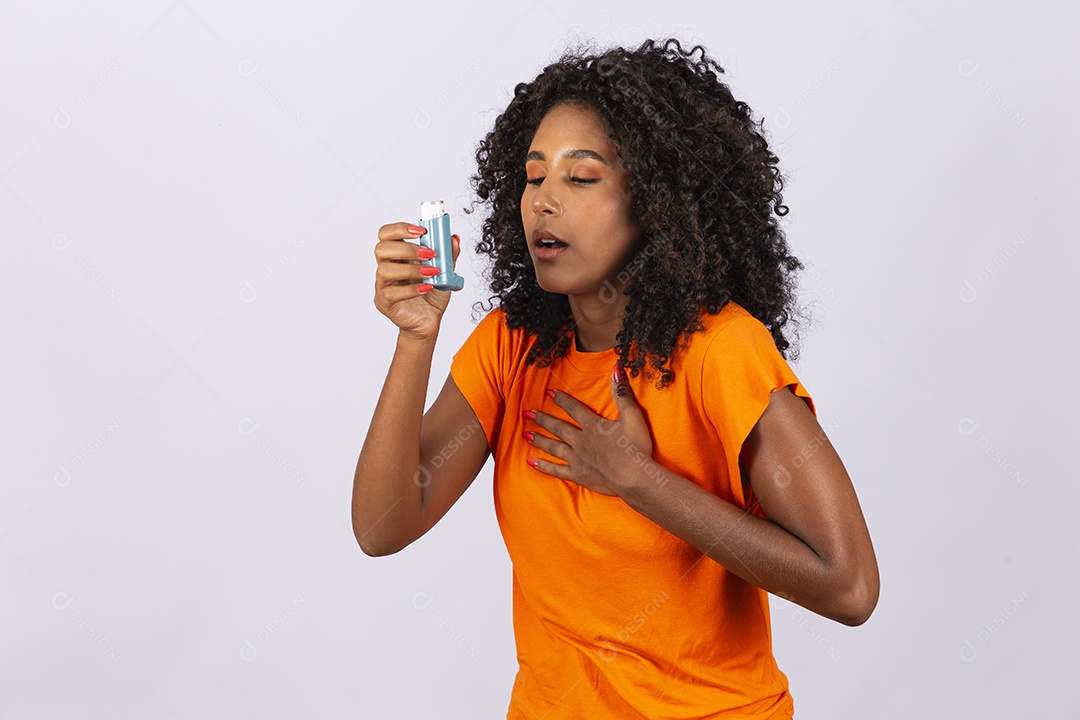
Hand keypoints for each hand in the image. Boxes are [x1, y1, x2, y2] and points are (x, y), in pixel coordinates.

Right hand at [373, 222, 460, 341]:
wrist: (429, 321)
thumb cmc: (431, 295)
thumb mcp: (445, 273)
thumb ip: (449, 255)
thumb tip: (453, 238)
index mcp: (398, 255)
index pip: (386, 234)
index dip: (400, 228)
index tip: (422, 231)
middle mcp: (387, 267)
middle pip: (382, 248)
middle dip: (408, 248)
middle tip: (430, 254)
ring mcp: (383, 285)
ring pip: (385, 270)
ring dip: (412, 269)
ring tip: (431, 273)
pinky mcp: (384, 303)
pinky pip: (391, 293)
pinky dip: (411, 289)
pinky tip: (426, 288)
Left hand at [523, 362, 654, 497]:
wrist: (635, 477)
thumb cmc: (636, 447)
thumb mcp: (632, 416)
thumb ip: (622, 393)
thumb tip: (617, 369)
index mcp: (593, 426)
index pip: (574, 409)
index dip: (561, 400)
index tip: (549, 393)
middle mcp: (581, 441)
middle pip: (558, 427)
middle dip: (542, 419)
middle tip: (526, 414)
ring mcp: (578, 459)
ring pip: (554, 447)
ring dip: (539, 440)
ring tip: (525, 435)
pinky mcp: (579, 475)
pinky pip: (557, 470)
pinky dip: (544, 466)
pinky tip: (531, 463)